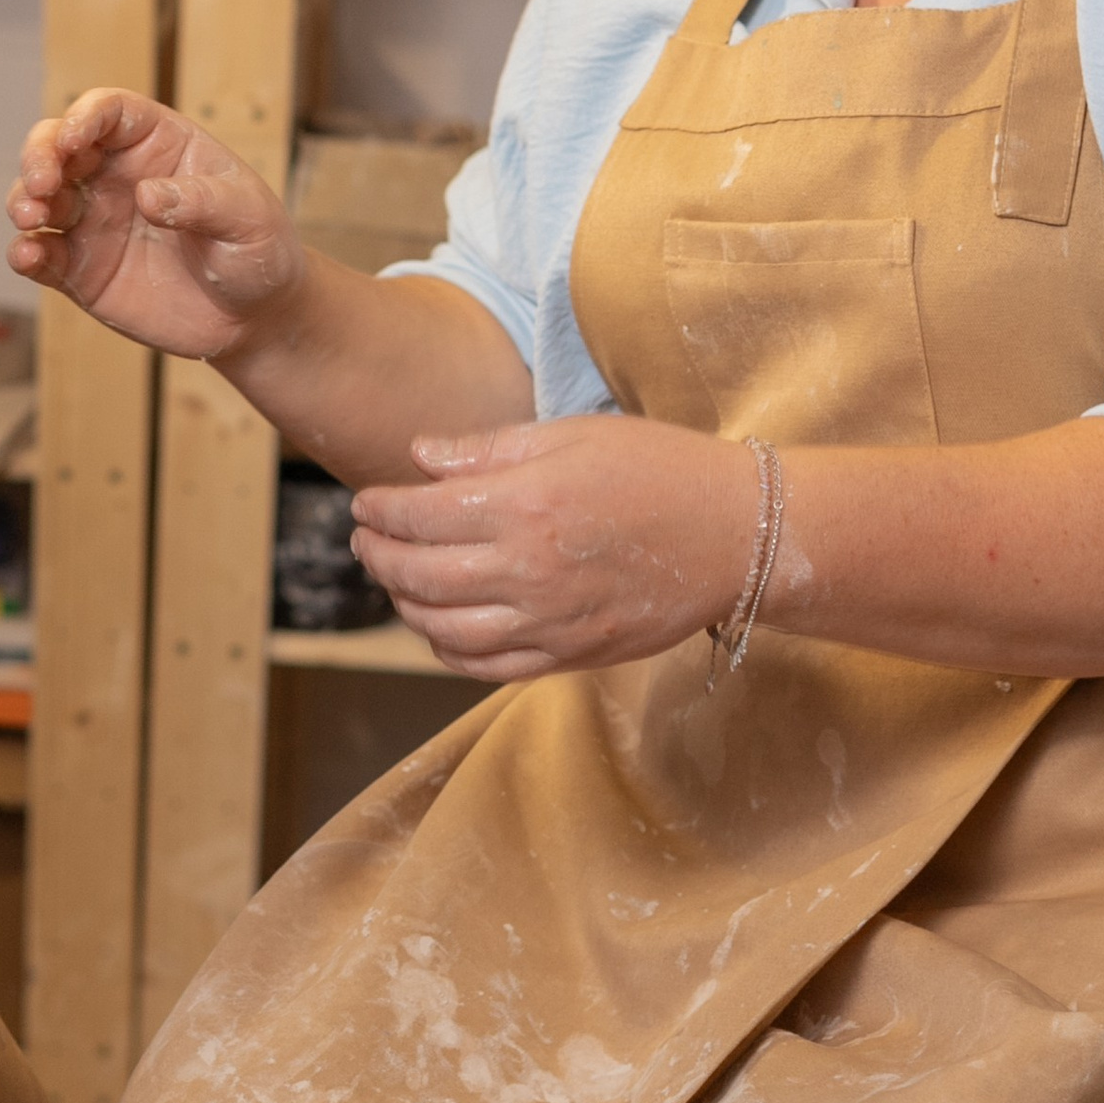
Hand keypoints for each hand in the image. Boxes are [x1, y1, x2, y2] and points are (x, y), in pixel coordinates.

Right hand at [6, 88, 302, 361]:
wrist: (255, 316)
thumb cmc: (259, 250)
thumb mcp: (249, 219)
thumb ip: (202, 202)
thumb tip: (147, 196)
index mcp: (156, 143)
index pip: (108, 111)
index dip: (84, 116)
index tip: (74, 139)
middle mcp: (115, 175)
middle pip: (56, 145)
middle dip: (39, 155)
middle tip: (43, 183)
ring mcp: (94, 222)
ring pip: (38, 198)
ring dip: (24, 201)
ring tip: (32, 217)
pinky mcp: (81, 270)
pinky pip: (41, 255)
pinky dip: (25, 253)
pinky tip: (29, 256)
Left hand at [351, 416, 763, 682]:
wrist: (738, 534)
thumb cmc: (659, 469)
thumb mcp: (572, 436)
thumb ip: (489, 450)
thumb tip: (419, 458)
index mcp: (525, 506)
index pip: (419, 515)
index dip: (380, 510)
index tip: (365, 502)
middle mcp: (529, 570)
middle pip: (418, 575)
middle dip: (378, 556)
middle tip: (365, 540)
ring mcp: (550, 622)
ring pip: (443, 629)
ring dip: (404, 605)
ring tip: (396, 582)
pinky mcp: (572, 655)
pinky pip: (487, 666)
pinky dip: (447, 650)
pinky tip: (437, 628)